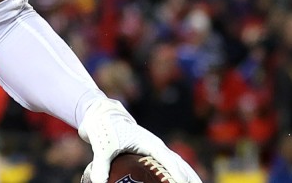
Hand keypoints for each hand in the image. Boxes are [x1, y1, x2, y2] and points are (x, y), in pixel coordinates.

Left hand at [78, 98, 200, 182]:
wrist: (103, 115)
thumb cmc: (104, 128)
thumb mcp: (102, 147)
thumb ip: (101, 166)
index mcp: (148, 142)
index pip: (167, 159)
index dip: (176, 172)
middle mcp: (155, 145)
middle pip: (179, 163)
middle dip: (190, 176)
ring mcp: (155, 149)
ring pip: (177, 164)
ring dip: (187, 175)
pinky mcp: (151, 152)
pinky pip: (168, 164)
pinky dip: (176, 173)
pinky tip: (178, 182)